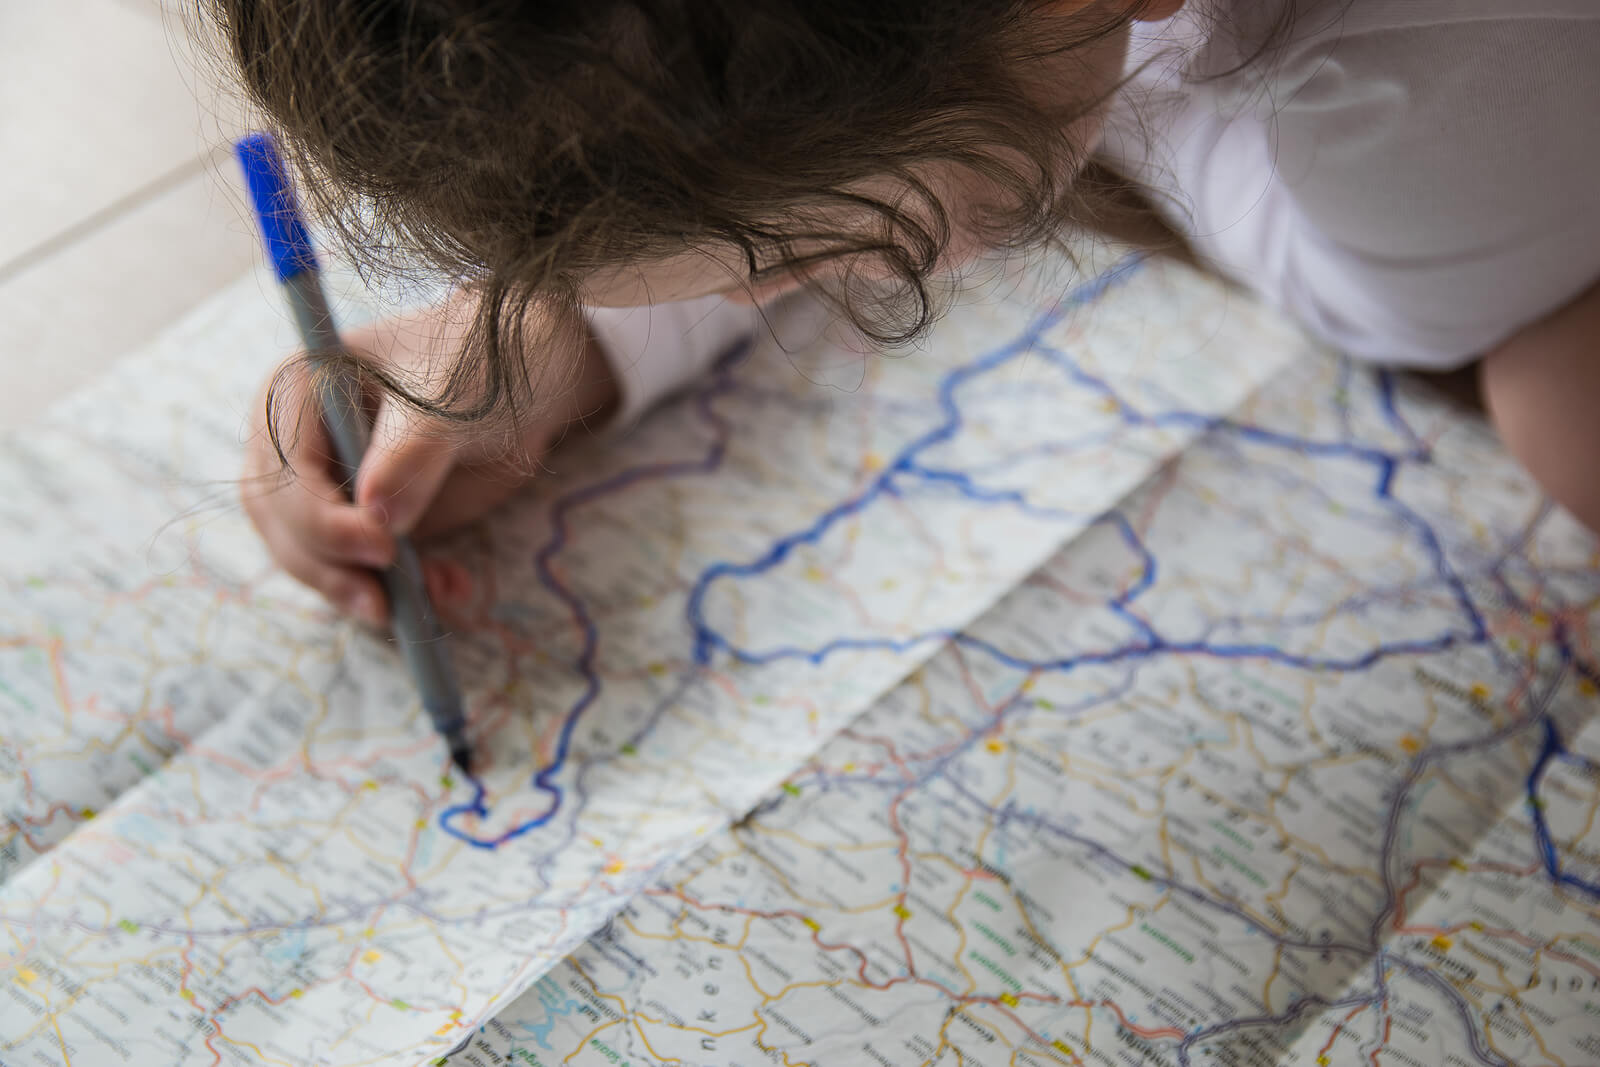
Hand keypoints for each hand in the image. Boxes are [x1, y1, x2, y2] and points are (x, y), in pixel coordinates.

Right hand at [240, 294, 616, 625]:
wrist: (529, 380)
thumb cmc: (482, 365)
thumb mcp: (451, 400)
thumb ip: (412, 453)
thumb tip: (373, 513)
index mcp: (297, 389)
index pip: (282, 468)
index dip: (320, 517)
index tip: (381, 546)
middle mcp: (297, 441)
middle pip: (284, 522)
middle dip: (333, 569)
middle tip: (386, 604)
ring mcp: (328, 486)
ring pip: (317, 558)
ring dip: (368, 589)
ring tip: (438, 592)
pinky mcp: (364, 523)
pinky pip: (363, 570)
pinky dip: (401, 590)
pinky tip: (450, 589)